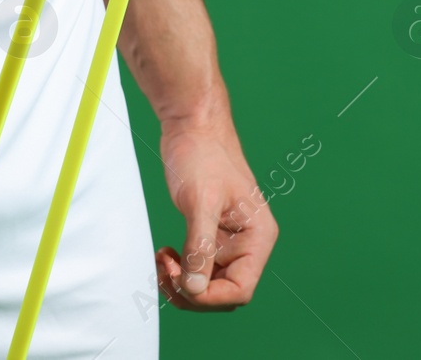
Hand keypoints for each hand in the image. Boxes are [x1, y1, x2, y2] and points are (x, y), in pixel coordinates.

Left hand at [154, 117, 278, 310]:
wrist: (192, 124)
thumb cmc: (203, 155)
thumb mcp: (200, 203)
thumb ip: (200, 249)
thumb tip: (195, 290)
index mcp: (258, 237)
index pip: (240, 290)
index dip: (208, 296)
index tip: (180, 280)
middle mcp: (249, 243)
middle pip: (224, 293)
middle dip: (192, 291)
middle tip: (164, 269)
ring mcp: (230, 240)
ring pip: (209, 284)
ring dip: (182, 283)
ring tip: (161, 261)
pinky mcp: (211, 234)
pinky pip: (198, 267)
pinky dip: (179, 269)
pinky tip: (165, 254)